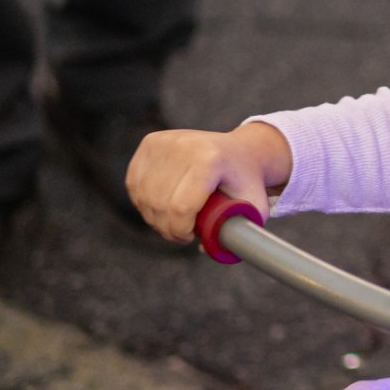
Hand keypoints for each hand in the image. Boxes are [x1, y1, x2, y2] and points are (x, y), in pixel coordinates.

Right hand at [126, 121, 292, 246]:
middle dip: (167, 228)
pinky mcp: (150, 142)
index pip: (181, 206)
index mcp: (210, 160)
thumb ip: (239, 233)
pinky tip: (158, 205)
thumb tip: (203, 249)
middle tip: (180, 234)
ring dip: (153, 216)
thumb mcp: (254, 207)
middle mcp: (185, 146)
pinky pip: (135, 183)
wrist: (239, 149)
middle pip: (160, 203)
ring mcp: (164, 141)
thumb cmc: (245, 183)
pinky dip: (143, 200)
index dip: (180, 230)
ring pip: (144, 195)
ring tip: (172, 220)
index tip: (189, 237)